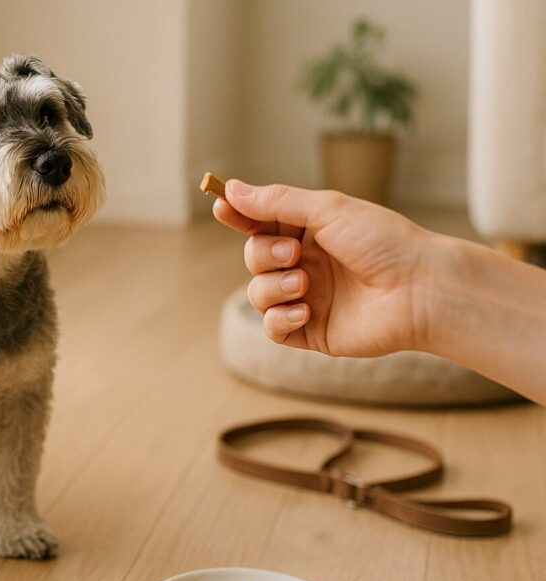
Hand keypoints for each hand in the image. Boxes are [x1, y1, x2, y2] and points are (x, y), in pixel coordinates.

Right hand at [214, 180, 432, 356]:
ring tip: (306, 285)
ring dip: (273, 286)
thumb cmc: (384, 242)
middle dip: (263, 255)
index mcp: (310, 231)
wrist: (421, 289)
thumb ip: (275, 202)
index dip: (238, 215)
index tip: (220, 206)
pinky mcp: (311, 331)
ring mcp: (306, 297)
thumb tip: (230, 189)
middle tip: (294, 255)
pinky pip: (272, 327)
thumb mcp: (327, 210)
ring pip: (258, 292)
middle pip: (253, 257)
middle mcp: (305, 263)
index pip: (261, 222)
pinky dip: (279, 318)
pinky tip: (303, 311)